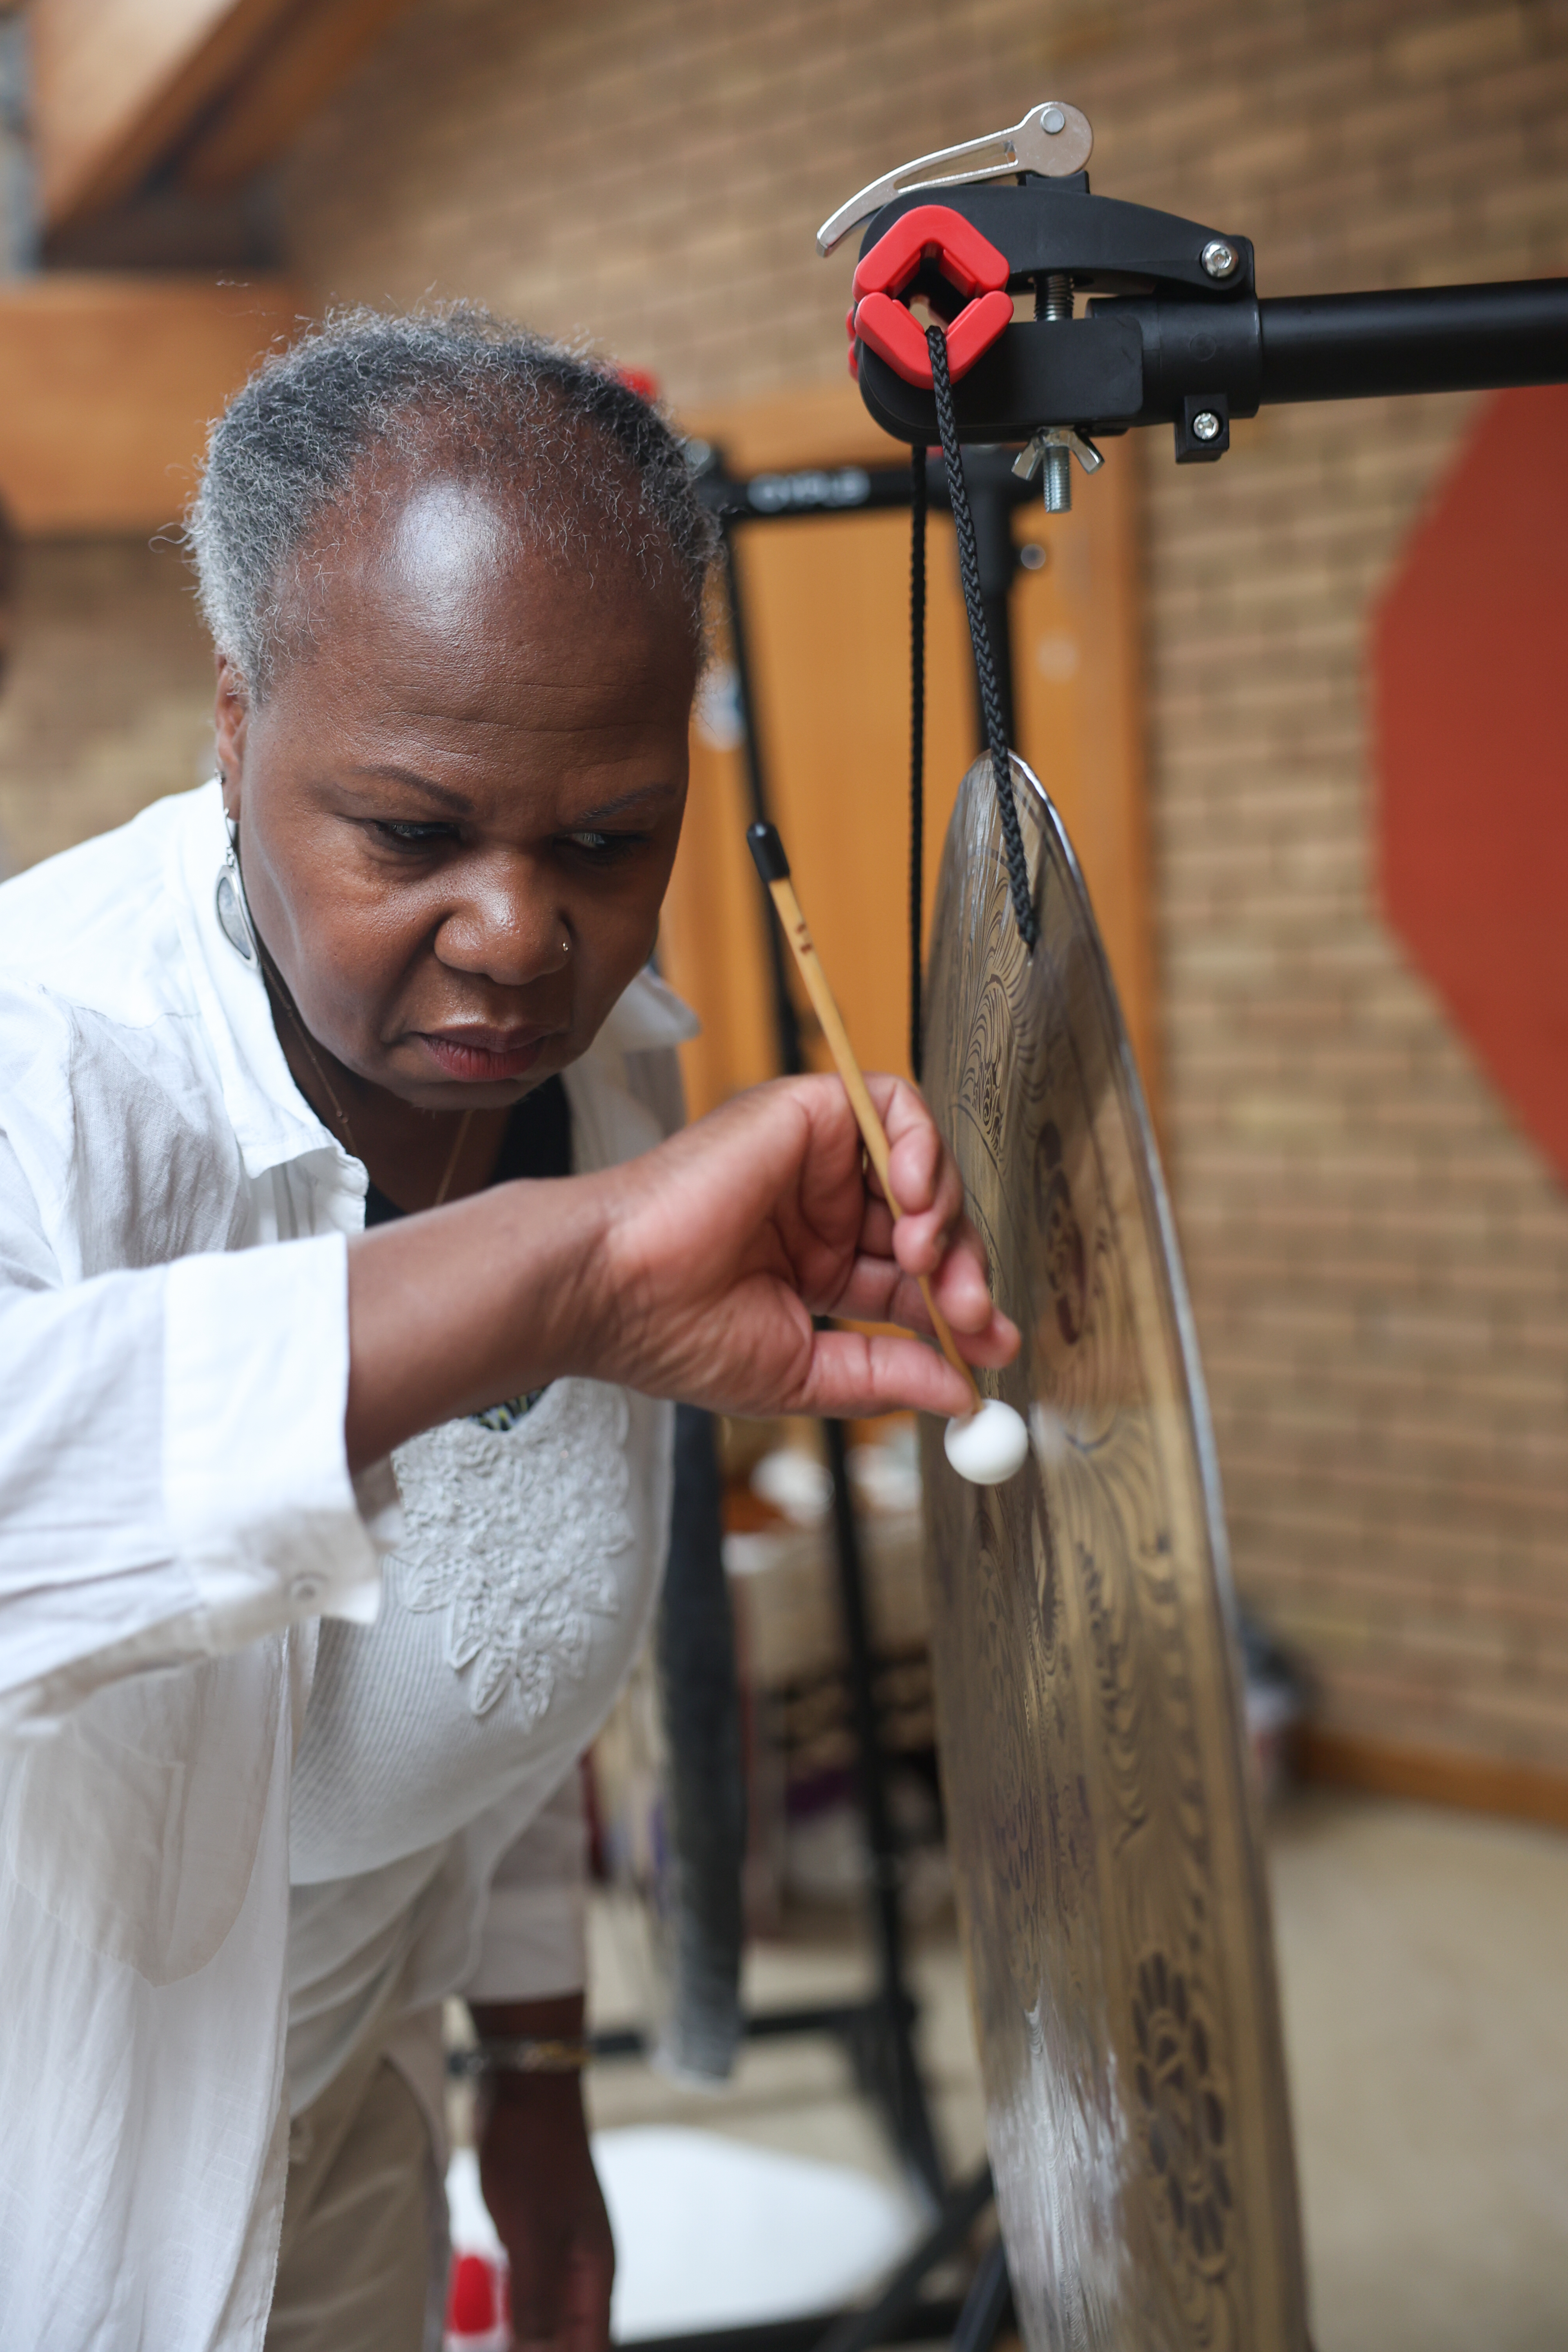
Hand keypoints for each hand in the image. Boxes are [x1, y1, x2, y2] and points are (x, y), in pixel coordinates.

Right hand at [347, 1069, 1017, 1465]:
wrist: (613, 1290)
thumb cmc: (675, 1335)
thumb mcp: (803, 1372)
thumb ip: (885, 1375)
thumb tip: (963, 1395)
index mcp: (816, 1267)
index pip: (914, 1281)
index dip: (962, 1309)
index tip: (996, 1347)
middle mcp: (822, 1209)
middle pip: (932, 1223)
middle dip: (965, 1270)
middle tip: (972, 1313)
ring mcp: (816, 1160)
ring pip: (924, 1166)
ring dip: (948, 1215)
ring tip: (927, 1261)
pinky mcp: (806, 1113)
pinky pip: (894, 1105)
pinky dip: (922, 1145)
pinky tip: (915, 1198)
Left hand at [472, 2000, 612, 2351]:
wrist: (527, 2087)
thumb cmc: (534, 2154)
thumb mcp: (532, 2235)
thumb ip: (536, 2303)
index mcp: (594, 2272)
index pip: (592, 2349)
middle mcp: (581, 2267)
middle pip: (571, 2339)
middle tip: (496, 2351)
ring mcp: (558, 2249)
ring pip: (547, 2319)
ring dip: (525, 2341)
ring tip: (489, 2346)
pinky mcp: (533, 2234)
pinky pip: (526, 2292)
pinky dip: (510, 2317)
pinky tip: (488, 2328)